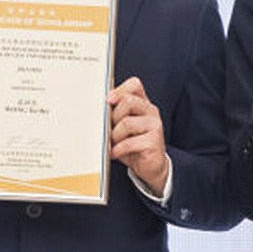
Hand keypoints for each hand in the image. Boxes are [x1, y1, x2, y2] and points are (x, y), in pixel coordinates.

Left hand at [109, 77, 167, 194]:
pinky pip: (129, 142)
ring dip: (114, 135)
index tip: (108, 100)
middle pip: (128, 101)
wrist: (151, 166)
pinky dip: (117, 149)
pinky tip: (114, 153)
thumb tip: (98, 109)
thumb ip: (115, 114)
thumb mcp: (122, 127)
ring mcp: (155, 126)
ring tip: (112, 143)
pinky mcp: (154, 142)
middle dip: (113, 116)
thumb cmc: (133, 144)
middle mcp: (151, 112)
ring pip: (127, 122)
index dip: (120, 90)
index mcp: (143, 105)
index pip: (135, 85)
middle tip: (109, 129)